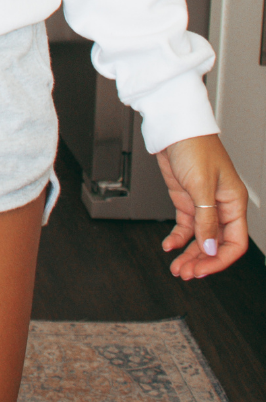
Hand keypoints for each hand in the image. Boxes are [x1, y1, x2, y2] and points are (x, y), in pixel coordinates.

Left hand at [156, 133, 248, 278]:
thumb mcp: (201, 186)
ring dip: (189, 254)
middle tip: (185, 273)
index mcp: (233, 202)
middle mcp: (220, 205)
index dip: (219, 260)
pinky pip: (185, 226)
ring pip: (199, 238)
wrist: (173, 128)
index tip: (203, 270)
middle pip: (215, 244)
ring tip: (177, 268)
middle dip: (201, 261)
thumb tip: (210, 248)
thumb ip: (206, 220)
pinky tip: (169, 246)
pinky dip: (177, 238)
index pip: (234, 243)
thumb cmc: (194, 146)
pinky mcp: (185, 199)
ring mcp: (202, 203)